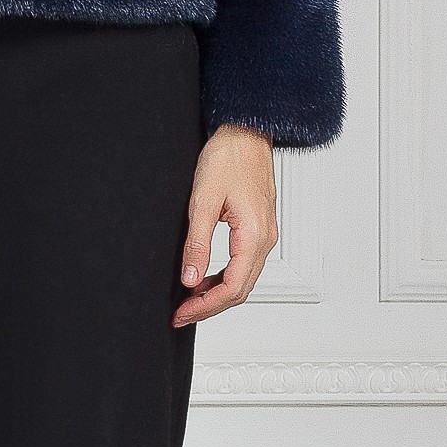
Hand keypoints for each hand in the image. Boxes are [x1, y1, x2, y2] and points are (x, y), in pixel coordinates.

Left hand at [171, 123, 277, 326]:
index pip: (232, 288)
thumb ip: (197, 243)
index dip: (205, 306)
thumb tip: (190, 279)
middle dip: (209, 306)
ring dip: (216, 294)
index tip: (182, 313)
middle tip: (181, 314)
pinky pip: (243, 264)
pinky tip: (204, 278)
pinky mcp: (257, 229)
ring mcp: (264, 235)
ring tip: (189, 300)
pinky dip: (223, 278)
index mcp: (254, 236)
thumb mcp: (204, 200)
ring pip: (243, 280)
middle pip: (240, 290)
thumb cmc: (229, 157)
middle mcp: (265, 240)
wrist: (246, 132)